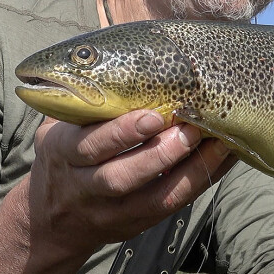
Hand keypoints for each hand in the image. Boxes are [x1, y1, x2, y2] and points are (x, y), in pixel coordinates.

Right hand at [21, 109, 233, 258]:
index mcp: (61, 153)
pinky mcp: (135, 226)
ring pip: (153, 199)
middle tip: (192, 128)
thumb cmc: (65, 153)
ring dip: (189, 171)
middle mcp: (83, 187)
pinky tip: (221, 159)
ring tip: (218, 144)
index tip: (153, 115)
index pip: (89, 146)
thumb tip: (130, 47)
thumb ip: (86, 96)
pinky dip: (199, 182)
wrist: (51, 219)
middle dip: (160, 155)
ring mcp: (110, 212)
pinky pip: (171, 207)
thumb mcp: (60, 124)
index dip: (122, 133)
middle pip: (121, 178)